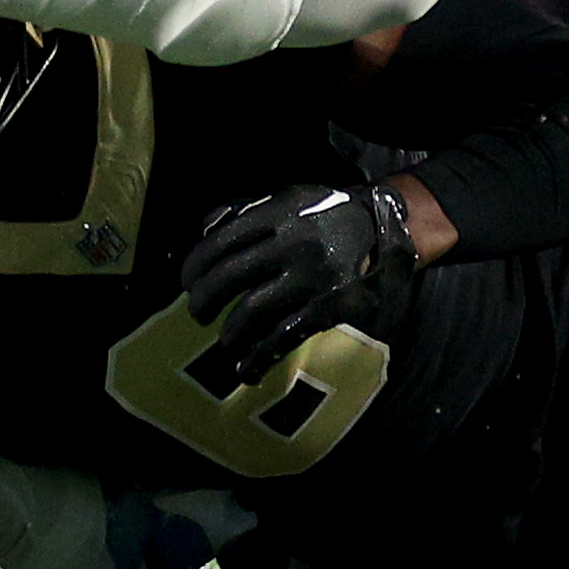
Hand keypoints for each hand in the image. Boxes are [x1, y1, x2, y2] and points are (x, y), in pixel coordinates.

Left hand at [180, 179, 420, 386]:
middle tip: (197, 313)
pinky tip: (246, 369)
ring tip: (226, 339)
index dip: (195, 266)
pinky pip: (285, 336)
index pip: (220, 243)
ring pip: (253, 310)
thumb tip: (203, 230)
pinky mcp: (329, 306)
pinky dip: (260, 356)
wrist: (381, 229)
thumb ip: (243, 210)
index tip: (187, 283)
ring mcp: (311, 276)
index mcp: (276, 214)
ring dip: (230, 332)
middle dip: (203, 301)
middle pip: (229, 277)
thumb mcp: (286, 199)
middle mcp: (292, 243)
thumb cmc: (322, 215)